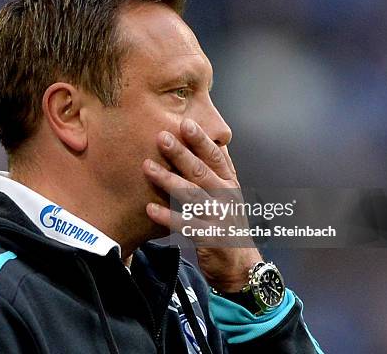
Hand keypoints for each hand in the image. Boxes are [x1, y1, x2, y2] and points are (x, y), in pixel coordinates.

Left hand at [142, 118, 261, 291]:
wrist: (240, 264)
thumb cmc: (226, 223)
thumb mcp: (227, 194)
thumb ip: (216, 171)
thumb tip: (207, 140)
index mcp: (229, 183)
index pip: (216, 157)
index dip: (201, 140)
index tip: (186, 123)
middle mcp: (226, 197)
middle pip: (201, 172)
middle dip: (180, 153)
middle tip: (161, 137)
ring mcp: (219, 218)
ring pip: (192, 195)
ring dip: (168, 180)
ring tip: (147, 167)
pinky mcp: (210, 238)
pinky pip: (186, 225)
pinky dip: (167, 217)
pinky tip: (150, 208)